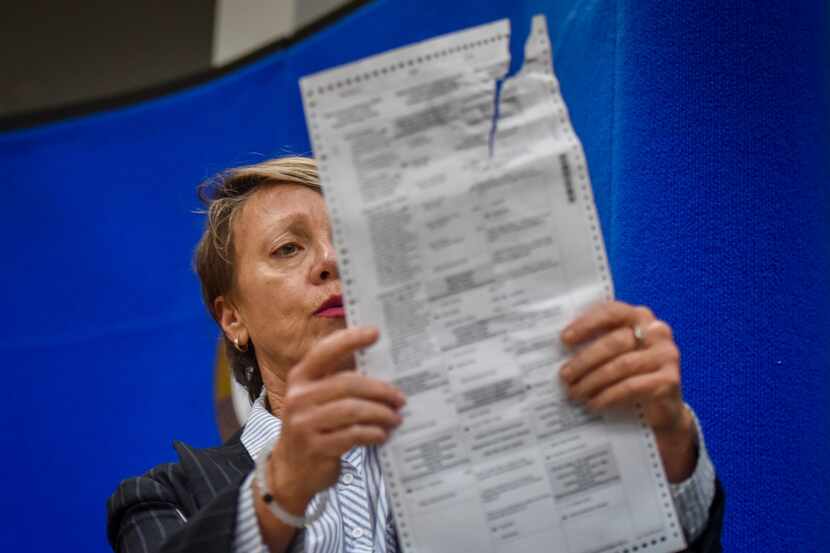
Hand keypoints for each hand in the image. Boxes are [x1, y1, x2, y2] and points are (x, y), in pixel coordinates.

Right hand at [268, 326, 404, 513]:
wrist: (291, 471)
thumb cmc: (313, 427)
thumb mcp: (316, 400)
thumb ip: (338, 383)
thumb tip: (381, 370)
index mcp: (300, 378)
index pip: (325, 352)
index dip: (350, 340)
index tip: (375, 333)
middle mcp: (298, 398)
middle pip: (348, 384)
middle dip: (380, 390)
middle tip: (400, 398)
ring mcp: (304, 423)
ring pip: (352, 410)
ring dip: (380, 413)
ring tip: (395, 418)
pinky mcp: (315, 447)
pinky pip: (352, 435)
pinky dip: (372, 433)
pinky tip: (382, 435)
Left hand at [558, 301, 696, 481]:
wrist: (662, 407)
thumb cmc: (630, 374)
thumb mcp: (614, 355)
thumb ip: (596, 343)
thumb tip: (556, 349)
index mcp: (640, 317)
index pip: (612, 312)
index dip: (586, 324)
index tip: (564, 339)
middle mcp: (657, 331)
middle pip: (615, 342)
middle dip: (585, 360)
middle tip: (564, 376)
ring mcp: (666, 355)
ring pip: (621, 366)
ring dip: (593, 381)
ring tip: (574, 393)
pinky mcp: (669, 380)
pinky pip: (632, 387)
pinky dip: (609, 396)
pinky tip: (594, 403)